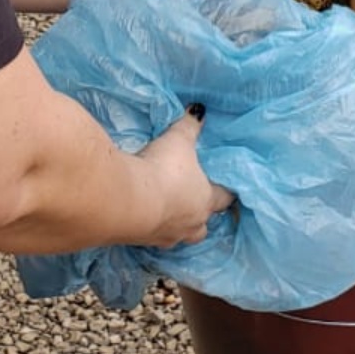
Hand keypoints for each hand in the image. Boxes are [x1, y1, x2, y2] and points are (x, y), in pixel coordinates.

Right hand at [137, 108, 232, 246]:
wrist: (128, 201)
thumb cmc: (163, 170)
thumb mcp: (178, 141)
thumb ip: (189, 126)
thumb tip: (200, 111)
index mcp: (205, 200)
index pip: (224, 198)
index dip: (224, 192)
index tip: (225, 188)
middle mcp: (191, 223)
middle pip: (203, 226)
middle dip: (200, 216)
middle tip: (193, 203)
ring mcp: (167, 236)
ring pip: (180, 236)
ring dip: (177, 226)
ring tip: (167, 213)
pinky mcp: (143, 242)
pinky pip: (153, 238)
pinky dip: (151, 229)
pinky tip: (143, 219)